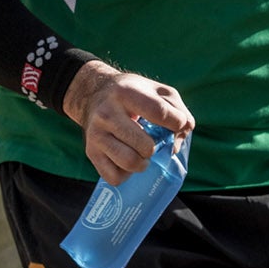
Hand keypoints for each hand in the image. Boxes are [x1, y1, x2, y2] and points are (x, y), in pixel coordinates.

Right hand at [61, 59, 194, 184]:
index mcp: (126, 93)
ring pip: (130, 162)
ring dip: (142, 163)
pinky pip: (114, 177)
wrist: (93, 93)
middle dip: (156, 147)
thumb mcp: (157, 90)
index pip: (159, 113)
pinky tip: (125, 160)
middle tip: (152, 142)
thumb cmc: (133, 94)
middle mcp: (107, 113)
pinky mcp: (91, 152)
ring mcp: (96, 134)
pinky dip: (126, 174)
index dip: (176, 123)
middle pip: (146, 145)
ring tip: (141, 154)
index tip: (177, 124)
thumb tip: (176, 144)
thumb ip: (178, 111)